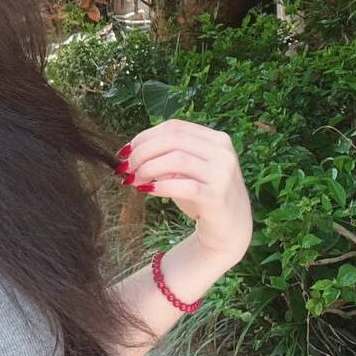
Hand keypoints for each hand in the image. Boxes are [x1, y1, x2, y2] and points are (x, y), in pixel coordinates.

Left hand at [113, 119, 252, 263]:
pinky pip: (181, 185)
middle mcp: (222, 152)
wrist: (230, 228)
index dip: (144, 137)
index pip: (174, 127)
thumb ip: (165, 157)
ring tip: (133, 180)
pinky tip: (146, 190)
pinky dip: (159, 186)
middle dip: (142, 152)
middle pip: (172, 140)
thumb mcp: (185, 170)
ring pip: (176, 159)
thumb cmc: (202, 194)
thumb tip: (129, 154)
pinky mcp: (216, 196)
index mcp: (215, 139)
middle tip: (125, 168)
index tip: (125, 151)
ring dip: (147, 168)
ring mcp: (222, 173)